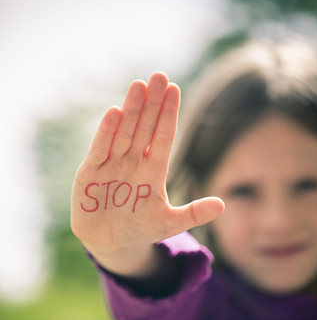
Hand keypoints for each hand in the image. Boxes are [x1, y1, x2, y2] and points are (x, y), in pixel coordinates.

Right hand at [71, 72, 223, 253]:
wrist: (110, 243)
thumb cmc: (140, 229)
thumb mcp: (169, 224)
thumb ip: (193, 214)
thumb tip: (223, 204)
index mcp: (153, 169)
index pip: (163, 136)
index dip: (168, 114)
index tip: (175, 89)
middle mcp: (133, 161)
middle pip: (144, 127)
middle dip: (152, 103)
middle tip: (159, 76)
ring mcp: (111, 164)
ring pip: (123, 132)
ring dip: (131, 110)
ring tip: (139, 86)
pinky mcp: (90, 173)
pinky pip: (100, 150)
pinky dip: (106, 133)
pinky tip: (114, 113)